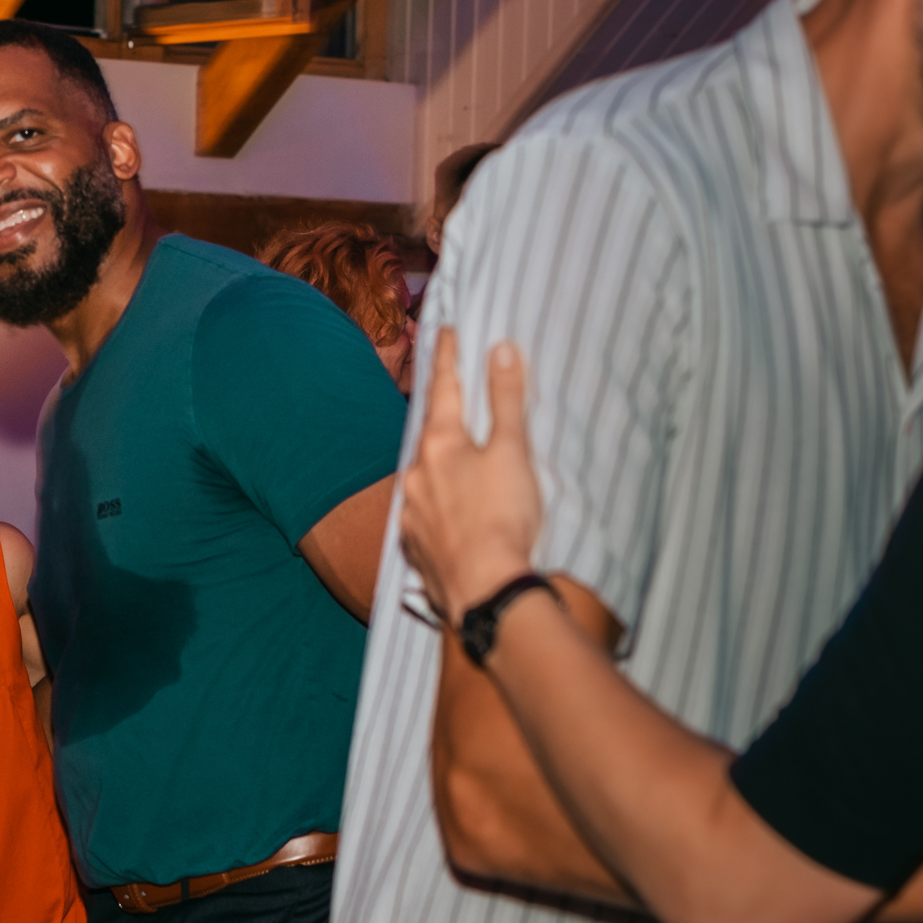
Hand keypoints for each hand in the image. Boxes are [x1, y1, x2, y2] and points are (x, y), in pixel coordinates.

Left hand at [400, 328, 543, 625]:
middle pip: (429, 434)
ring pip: (423, 476)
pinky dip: (437, 506)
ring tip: (453, 460)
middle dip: (441, 416)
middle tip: (450, 399)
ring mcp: (411, 512)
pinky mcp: (415, 546)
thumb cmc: (502, 518)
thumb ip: (506, 401)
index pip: (444, 389)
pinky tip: (449, 513)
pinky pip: (423, 515)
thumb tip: (501, 350)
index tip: (444, 332)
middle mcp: (416, 474)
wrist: (483, 590)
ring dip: (437, 465)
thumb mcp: (512, 452)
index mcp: (439, 445)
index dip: (447, 359)